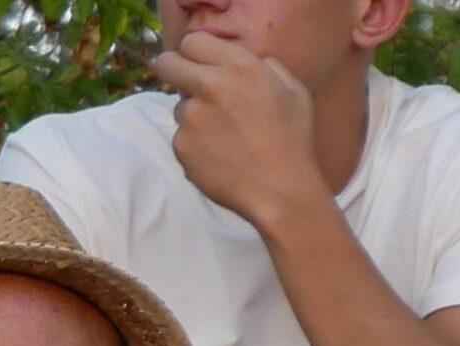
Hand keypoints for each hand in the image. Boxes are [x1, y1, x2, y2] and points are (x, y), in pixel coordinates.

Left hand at [155, 32, 321, 230]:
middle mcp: (210, 86)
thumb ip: (266, 67)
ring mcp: (192, 118)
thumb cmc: (292, 140)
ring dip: (194, 117)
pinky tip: (220, 157)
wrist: (279, 190)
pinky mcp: (182, 147)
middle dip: (172, 70)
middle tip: (182, 81)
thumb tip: (248, 61)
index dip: (193, 52)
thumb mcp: (292, 90)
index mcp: (239, 66)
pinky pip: (182, 139)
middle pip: (167, 64)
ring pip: (179, 107)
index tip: (195, 62)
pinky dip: (196, 146)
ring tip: (225, 137)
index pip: (193, 41)